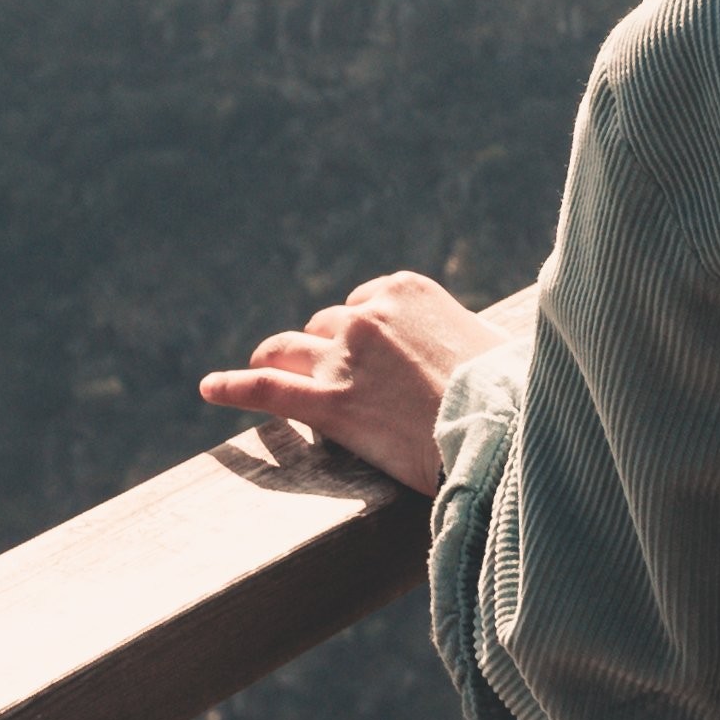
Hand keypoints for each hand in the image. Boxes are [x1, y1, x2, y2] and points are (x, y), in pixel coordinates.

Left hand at [198, 270, 501, 494]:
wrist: (505, 430)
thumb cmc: (512, 392)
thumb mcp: (491, 341)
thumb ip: (463, 335)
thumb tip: (484, 349)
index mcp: (408, 289)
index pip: (365, 301)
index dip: (365, 332)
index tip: (373, 355)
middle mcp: (369, 314)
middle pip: (326, 326)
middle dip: (329, 349)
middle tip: (344, 382)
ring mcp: (344, 357)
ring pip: (290, 348)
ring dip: (283, 362)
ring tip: (268, 374)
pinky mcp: (330, 404)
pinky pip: (265, 387)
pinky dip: (232, 385)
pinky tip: (207, 388)